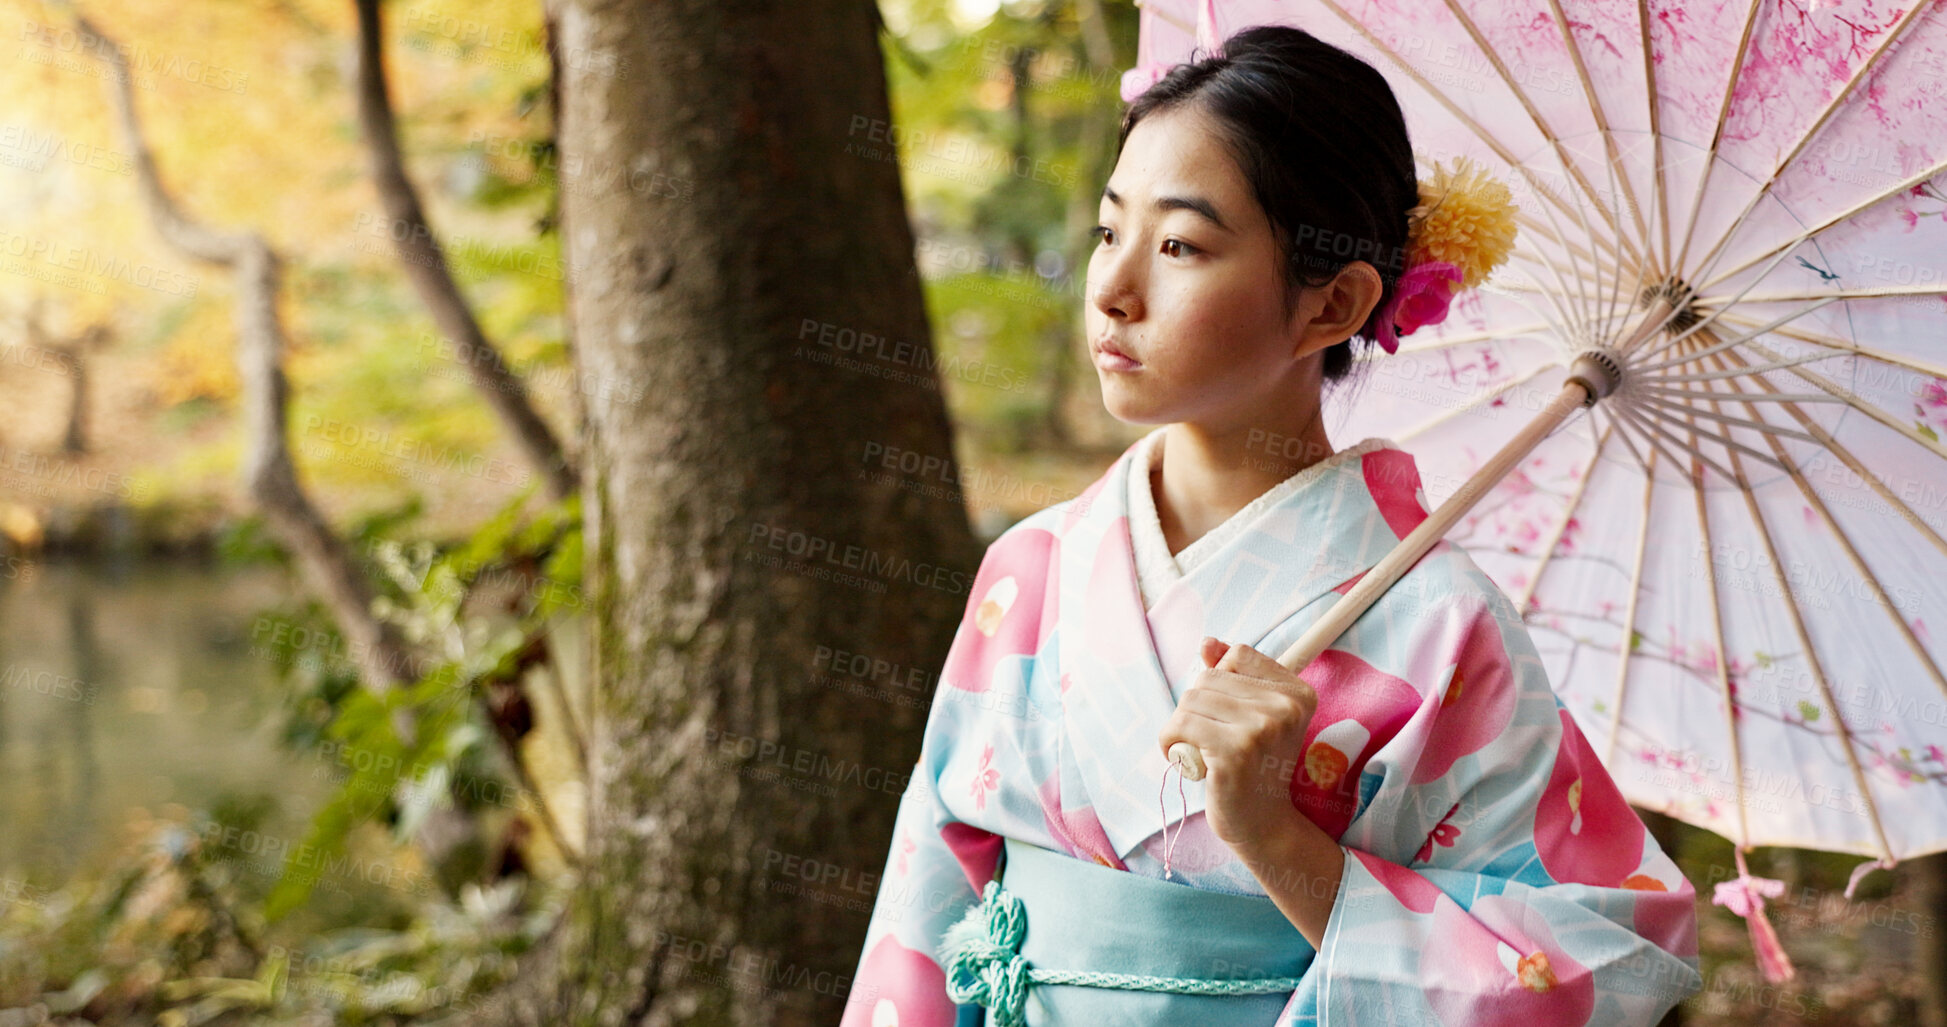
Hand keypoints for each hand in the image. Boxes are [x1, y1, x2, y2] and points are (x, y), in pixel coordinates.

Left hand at [1158, 636, 1317, 854]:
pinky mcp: (1234, 754)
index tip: (1229, 716)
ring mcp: (1261, 730)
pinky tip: (1188, 762)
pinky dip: (1170, 744)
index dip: (1220, 683)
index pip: (1236, 655)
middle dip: (1197, 708)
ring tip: (1203, 752)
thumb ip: (1232, 674)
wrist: (1262, 824)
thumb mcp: (1251, 714)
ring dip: (1182, 727)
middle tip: (1214, 741)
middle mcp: (1285, 708)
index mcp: (1297, 692)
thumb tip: (1208, 642)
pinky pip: (1179, 727)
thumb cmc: (1253, 766)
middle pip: (1208, 677)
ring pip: (1190, 699)